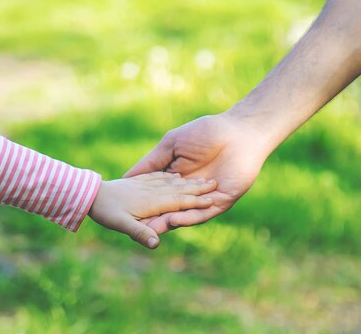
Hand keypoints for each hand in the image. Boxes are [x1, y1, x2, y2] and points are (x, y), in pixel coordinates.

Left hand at [89, 172, 216, 248]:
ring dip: (186, 181)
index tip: (213, 198)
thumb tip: (155, 243)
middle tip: (213, 183)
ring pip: (170, 182)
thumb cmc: (105, 211)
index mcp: (151, 202)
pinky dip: (169, 176)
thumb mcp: (121, 224)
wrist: (89, 193)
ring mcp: (144, 184)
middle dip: (196, 187)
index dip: (196, 201)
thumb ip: (140, 232)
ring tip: (200, 179)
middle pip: (178, 189)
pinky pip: (157, 176)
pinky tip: (173, 174)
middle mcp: (151, 191)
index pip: (178, 201)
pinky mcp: (137, 181)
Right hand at [124, 113, 271, 233]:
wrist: (239, 131)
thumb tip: (126, 177)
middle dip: (151, 219)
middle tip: (132, 229)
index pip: (156, 196)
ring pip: (183, 215)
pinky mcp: (221, 202)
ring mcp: (205, 198)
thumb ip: (151, 163)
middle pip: (167, 209)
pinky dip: (188, 217)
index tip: (121, 212)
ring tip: (151, 228)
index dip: (141, 204)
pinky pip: (202, 213)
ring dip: (167, 222)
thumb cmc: (205, 132)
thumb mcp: (170, 145)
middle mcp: (189, 191)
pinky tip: (174, 219)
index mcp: (175, 178)